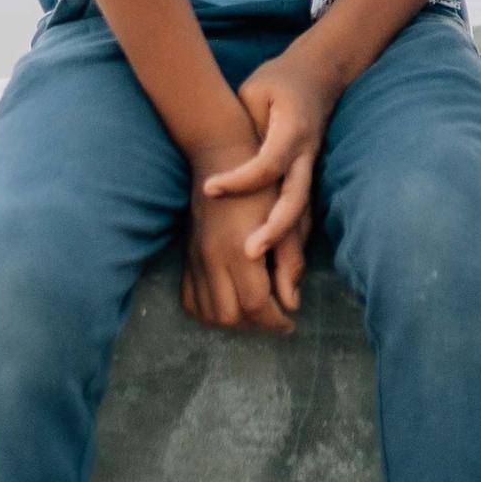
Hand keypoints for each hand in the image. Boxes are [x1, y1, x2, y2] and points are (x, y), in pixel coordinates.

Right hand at [183, 187, 295, 333]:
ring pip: (209, 314)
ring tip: (253, 312)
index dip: (275, 321)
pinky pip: (190, 301)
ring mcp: (196, 259)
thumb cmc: (262, 185)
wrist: (221, 157)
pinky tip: (228, 304)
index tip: (289, 322)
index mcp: (240, 250)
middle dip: (256, 324)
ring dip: (233, 321)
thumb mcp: (287, 219)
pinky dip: (209, 313)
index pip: (255, 305)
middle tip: (273, 317)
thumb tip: (293, 303)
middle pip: (231, 316)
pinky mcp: (187, 258)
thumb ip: (290, 263)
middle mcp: (213, 258)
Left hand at [205, 50, 344, 310]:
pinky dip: (293, 247)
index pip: (267, 163)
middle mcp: (305, 156)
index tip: (209, 189)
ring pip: (303, 216)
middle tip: (249, 255)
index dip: (240, 179)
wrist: (318, 78)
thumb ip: (244, 123)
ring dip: (291, 251)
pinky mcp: (306, 182)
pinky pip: (301, 219)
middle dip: (275, 230)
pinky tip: (283, 279)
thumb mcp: (256, 91)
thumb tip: (219, 153)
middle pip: (295, 198)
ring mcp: (309, 171)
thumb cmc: (278, 83)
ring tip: (277, 288)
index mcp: (292, 130)